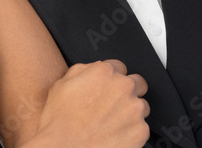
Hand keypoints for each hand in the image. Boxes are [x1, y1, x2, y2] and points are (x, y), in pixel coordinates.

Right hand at [28, 59, 149, 147]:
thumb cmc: (60, 123)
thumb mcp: (61, 85)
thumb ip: (82, 71)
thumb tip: (91, 69)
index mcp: (104, 73)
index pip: (119, 67)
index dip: (112, 79)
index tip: (109, 88)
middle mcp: (123, 87)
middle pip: (137, 83)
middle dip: (127, 92)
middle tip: (114, 105)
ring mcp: (134, 109)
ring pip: (142, 106)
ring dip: (131, 112)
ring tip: (112, 123)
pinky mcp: (140, 130)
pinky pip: (142, 127)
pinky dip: (131, 131)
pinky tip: (114, 135)